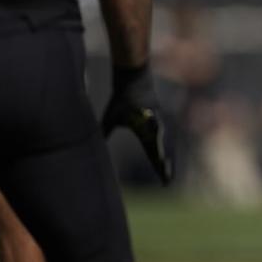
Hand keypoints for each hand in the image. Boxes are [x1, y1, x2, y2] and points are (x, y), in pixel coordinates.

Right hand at [102, 65, 173, 184]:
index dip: (158, 166)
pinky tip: (163, 151)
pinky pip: (159, 127)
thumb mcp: (110, 120)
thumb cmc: (121, 98)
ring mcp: (156, 120)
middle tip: (168, 182)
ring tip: (167, 170)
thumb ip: (105, 133)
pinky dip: (161, 138)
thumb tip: (93, 142)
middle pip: (161, 150)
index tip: (163, 180)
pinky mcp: (156, 112)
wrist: (128, 79)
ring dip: (165, 156)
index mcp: (145, 131)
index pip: (153, 153)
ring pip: (163, 141)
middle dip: (165, 166)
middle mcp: (153, 128)